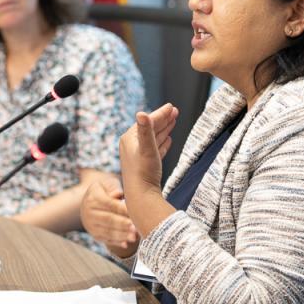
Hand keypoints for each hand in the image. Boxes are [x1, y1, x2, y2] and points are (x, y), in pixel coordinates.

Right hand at [80, 176, 138, 253]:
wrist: (91, 199)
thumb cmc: (105, 189)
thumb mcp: (107, 183)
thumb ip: (113, 187)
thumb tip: (118, 194)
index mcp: (93, 198)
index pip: (110, 204)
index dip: (122, 209)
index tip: (134, 213)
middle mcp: (88, 213)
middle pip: (108, 219)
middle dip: (122, 225)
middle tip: (135, 228)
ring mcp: (90, 225)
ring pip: (107, 231)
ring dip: (121, 236)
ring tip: (134, 237)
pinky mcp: (94, 234)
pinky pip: (105, 239)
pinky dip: (116, 242)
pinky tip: (126, 244)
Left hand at [119, 103, 179, 233]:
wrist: (141, 196)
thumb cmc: (143, 172)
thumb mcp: (146, 148)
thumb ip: (145, 129)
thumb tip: (141, 113)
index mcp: (129, 138)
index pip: (147, 121)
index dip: (160, 114)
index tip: (171, 107)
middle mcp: (131, 145)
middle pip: (150, 128)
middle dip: (163, 119)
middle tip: (175, 111)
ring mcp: (137, 155)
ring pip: (153, 138)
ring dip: (164, 129)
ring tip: (173, 121)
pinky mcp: (144, 164)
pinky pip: (155, 149)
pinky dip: (162, 142)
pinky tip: (169, 140)